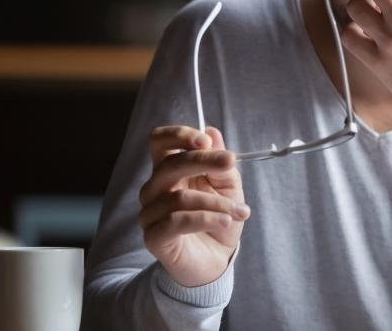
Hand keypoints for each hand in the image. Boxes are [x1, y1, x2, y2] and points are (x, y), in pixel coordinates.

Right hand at [139, 125, 249, 286]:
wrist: (217, 259)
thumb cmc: (219, 218)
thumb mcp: (228, 187)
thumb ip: (220, 163)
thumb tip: (212, 133)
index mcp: (170, 170)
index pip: (159, 142)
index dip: (179, 136)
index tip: (205, 140)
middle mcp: (155, 189)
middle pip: (169, 165)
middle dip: (203, 161)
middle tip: (230, 163)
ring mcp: (150, 213)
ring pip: (180, 197)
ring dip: (217, 202)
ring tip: (241, 211)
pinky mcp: (154, 237)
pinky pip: (176, 222)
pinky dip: (206, 218)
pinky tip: (226, 221)